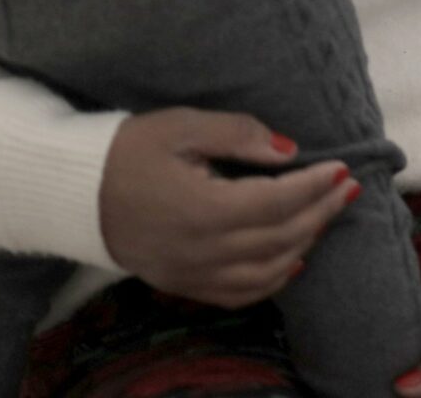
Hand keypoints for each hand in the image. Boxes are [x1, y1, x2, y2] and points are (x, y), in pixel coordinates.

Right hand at [98, 109, 357, 307]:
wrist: (72, 193)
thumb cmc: (127, 151)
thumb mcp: (181, 126)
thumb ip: (238, 134)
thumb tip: (290, 150)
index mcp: (202, 208)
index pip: (277, 201)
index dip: (315, 186)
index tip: (343, 168)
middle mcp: (202, 250)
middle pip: (280, 238)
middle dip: (321, 212)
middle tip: (348, 189)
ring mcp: (191, 274)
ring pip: (266, 271)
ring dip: (304, 244)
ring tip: (326, 215)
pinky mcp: (182, 284)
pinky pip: (239, 294)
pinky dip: (273, 279)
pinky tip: (293, 259)